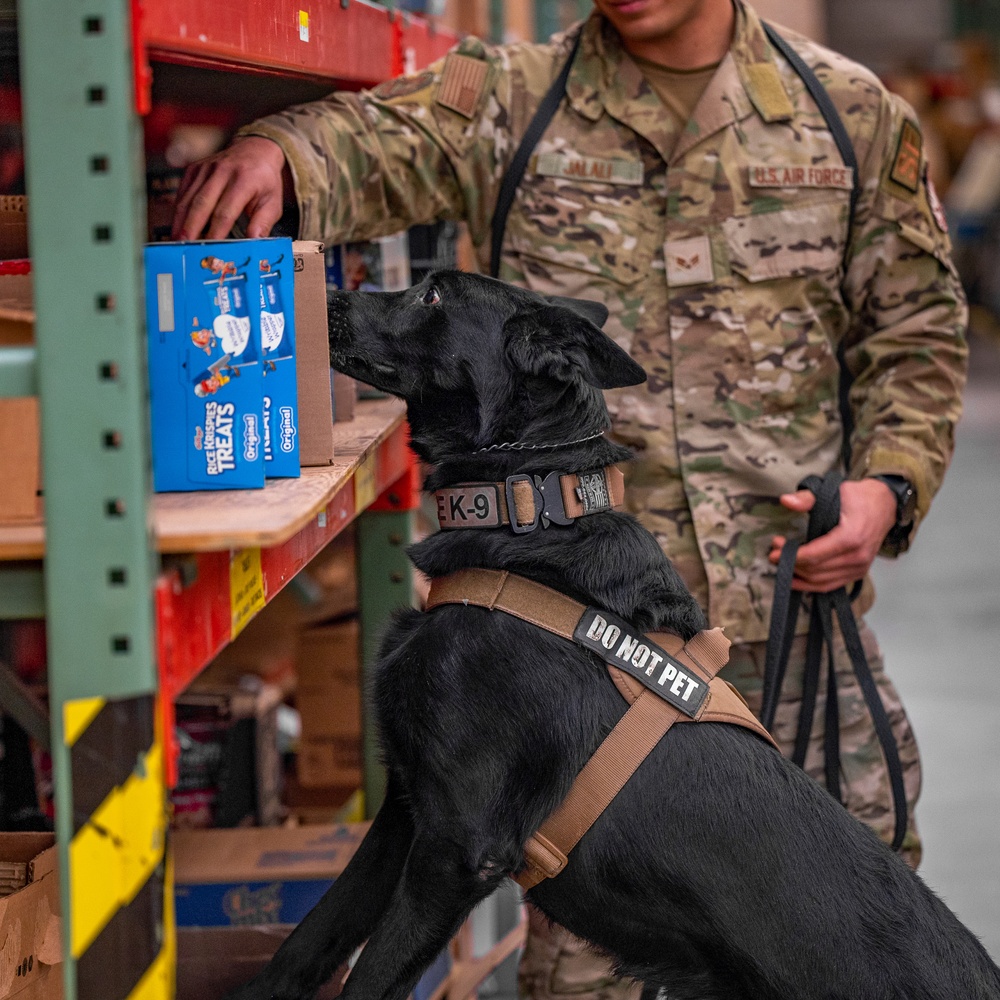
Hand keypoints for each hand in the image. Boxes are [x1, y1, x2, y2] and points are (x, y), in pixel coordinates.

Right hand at [171, 136, 290, 240]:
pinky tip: (177, 225)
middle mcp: (222, 171)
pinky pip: (183, 191)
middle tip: (184, 246)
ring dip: (180, 220)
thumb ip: (263, 223)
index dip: (215, 232)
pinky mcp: (195, 168)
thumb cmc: (265, 182)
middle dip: (191, 227)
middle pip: (201, 204)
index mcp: (244, 180)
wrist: (255, 149)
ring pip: (188, 198)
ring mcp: (206, 168)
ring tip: (176, 240)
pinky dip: (178, 209)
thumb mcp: (273, 203)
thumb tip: (253, 242)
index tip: (210, 249)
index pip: (226, 212)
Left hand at [768, 479, 896, 592]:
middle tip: (774, 554)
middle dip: (791, 564)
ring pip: (821, 581)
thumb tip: (785, 501)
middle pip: (815, 570)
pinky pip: (831, 585)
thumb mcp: (833, 492)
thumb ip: (808, 498)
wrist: (885, 505)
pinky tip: (795, 579)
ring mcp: (859, 568)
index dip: (791, 556)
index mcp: (851, 537)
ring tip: (782, 564)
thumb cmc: (858, 498)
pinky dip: (811, 585)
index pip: (814, 556)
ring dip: (798, 575)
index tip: (775, 551)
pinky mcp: (858, 573)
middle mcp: (857, 557)